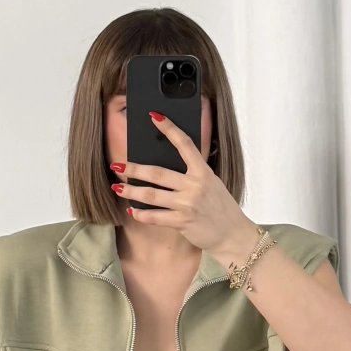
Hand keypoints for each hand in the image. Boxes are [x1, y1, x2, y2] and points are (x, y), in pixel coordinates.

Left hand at [112, 113, 256, 260]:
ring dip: (131, 192)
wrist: (233, 234)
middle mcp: (194, 185)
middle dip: (134, 169)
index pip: (184, 144)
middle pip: (157, 173)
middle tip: (117, 166)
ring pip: (151, 195)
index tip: (154, 116)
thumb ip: (193, 174)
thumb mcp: (211, 183)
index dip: (169, 128)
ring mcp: (187, 204)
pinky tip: (132, 210)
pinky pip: (155, 217)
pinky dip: (141, 214)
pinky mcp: (182, 222)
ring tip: (117, 188)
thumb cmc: (221, 208)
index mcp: (203, 171)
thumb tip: (166, 168)